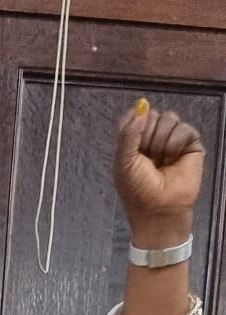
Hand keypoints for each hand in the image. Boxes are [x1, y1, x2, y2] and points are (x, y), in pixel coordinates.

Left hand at [114, 101, 204, 244]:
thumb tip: (142, 105)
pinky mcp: (189, 143)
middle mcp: (152, 137)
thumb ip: (129, 132)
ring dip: (161, 141)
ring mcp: (171, 138)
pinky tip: (173, 159)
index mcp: (132, 141)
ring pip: (168, 117)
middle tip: (147, 157)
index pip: (132, 116)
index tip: (133, 142)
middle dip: (147, 136)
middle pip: (150, 114)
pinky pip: (183, 128)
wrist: (160, 209)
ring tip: (160, 160)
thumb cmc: (138, 191)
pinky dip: (175, 144)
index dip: (133, 123)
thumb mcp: (124, 162)